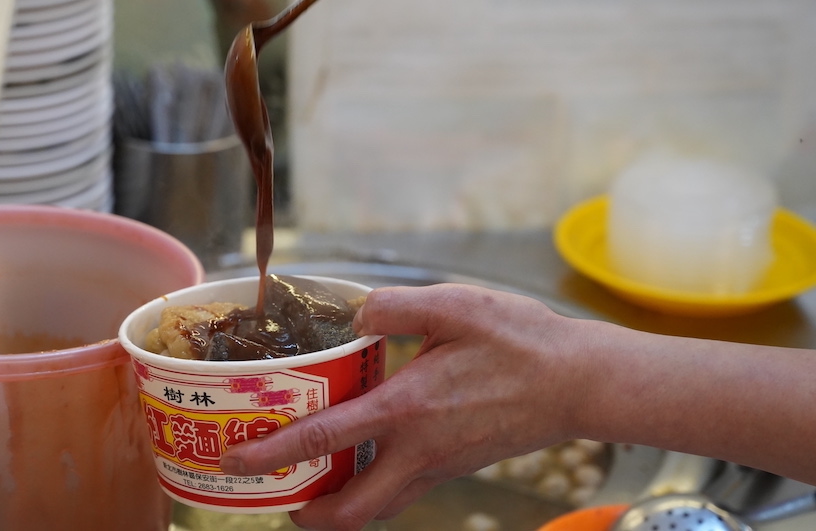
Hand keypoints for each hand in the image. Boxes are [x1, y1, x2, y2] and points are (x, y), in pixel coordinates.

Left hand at [219, 283, 587, 530]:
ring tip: (310, 480)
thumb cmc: (521, 342)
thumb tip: (352, 310)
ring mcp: (439, 466)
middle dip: (307, 516)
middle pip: (352, 512)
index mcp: (408, 408)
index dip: (274, 451)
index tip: (237, 458)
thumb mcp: (456, 307)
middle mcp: (418, 450)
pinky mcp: (454, 467)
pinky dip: (370, 488)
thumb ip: (396, 306)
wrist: (579, 383)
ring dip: (338, 506)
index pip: (326, 438)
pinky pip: (401, 492)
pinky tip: (361, 456)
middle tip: (276, 495)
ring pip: (377, 508)